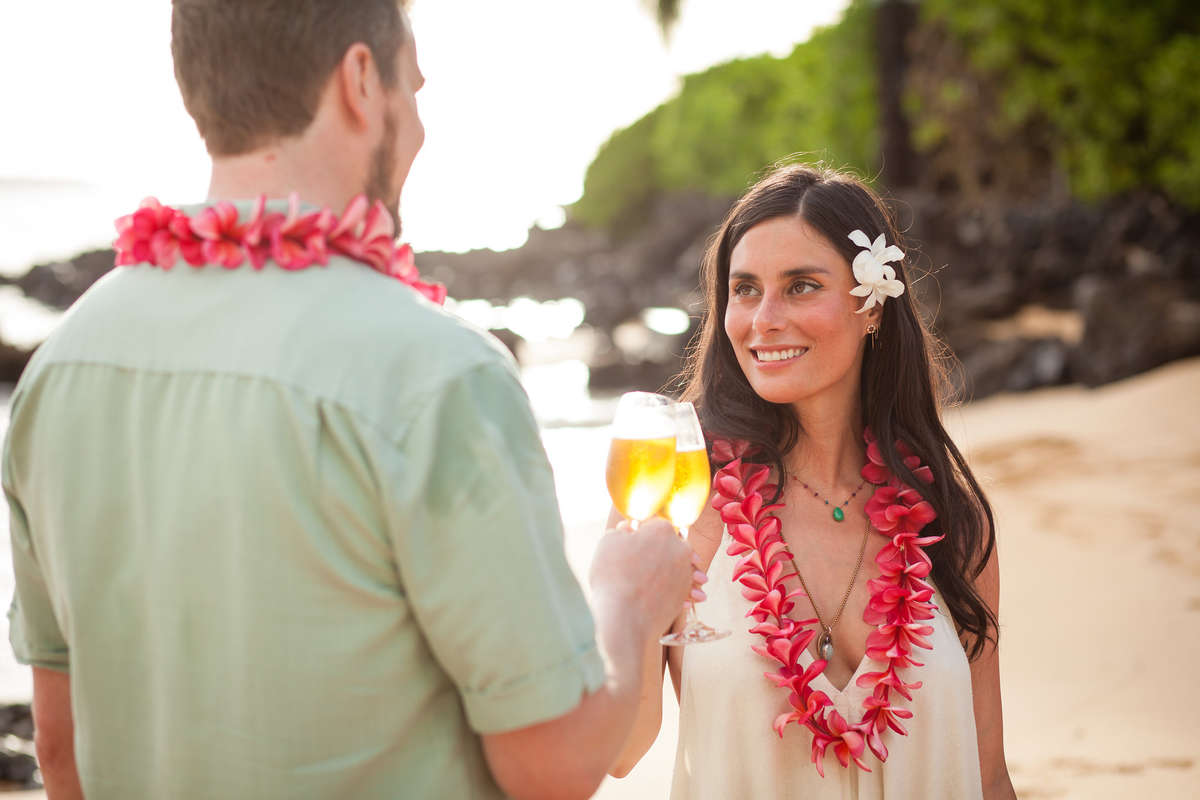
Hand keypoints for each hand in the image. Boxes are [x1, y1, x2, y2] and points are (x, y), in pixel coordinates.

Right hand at [589, 518, 699, 638]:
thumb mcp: (609, 542)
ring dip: (671, 572)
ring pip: (678, 569)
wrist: (624, 616)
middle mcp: (679, 548)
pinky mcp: (683, 595)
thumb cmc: (612, 575)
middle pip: (671, 546)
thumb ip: (622, 531)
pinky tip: (658, 595)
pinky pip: (679, 589)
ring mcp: (684, 573)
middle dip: (662, 552)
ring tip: (656, 580)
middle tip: (648, 561)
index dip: (644, 533)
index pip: (655, 526)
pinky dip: (672, 591)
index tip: (636, 541)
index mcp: (662, 529)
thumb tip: (629, 528)